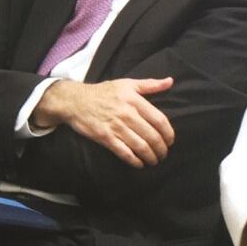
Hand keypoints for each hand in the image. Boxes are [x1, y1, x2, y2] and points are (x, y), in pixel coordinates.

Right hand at [32, 78, 174, 167]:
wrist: (75, 100)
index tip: (170, 141)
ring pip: (140, 146)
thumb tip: (170, 81)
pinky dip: (135, 161)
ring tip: (154, 160)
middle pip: (152, 136)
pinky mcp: (105, 137)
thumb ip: (150, 84)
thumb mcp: (127, 84)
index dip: (168, 133)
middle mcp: (127, 113)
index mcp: (134, 100)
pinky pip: (124, 153)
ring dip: (151, 157)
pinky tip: (139, 164)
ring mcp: (116, 126)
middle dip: (161, 149)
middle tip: (163, 154)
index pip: (159, 120)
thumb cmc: (103, 92)